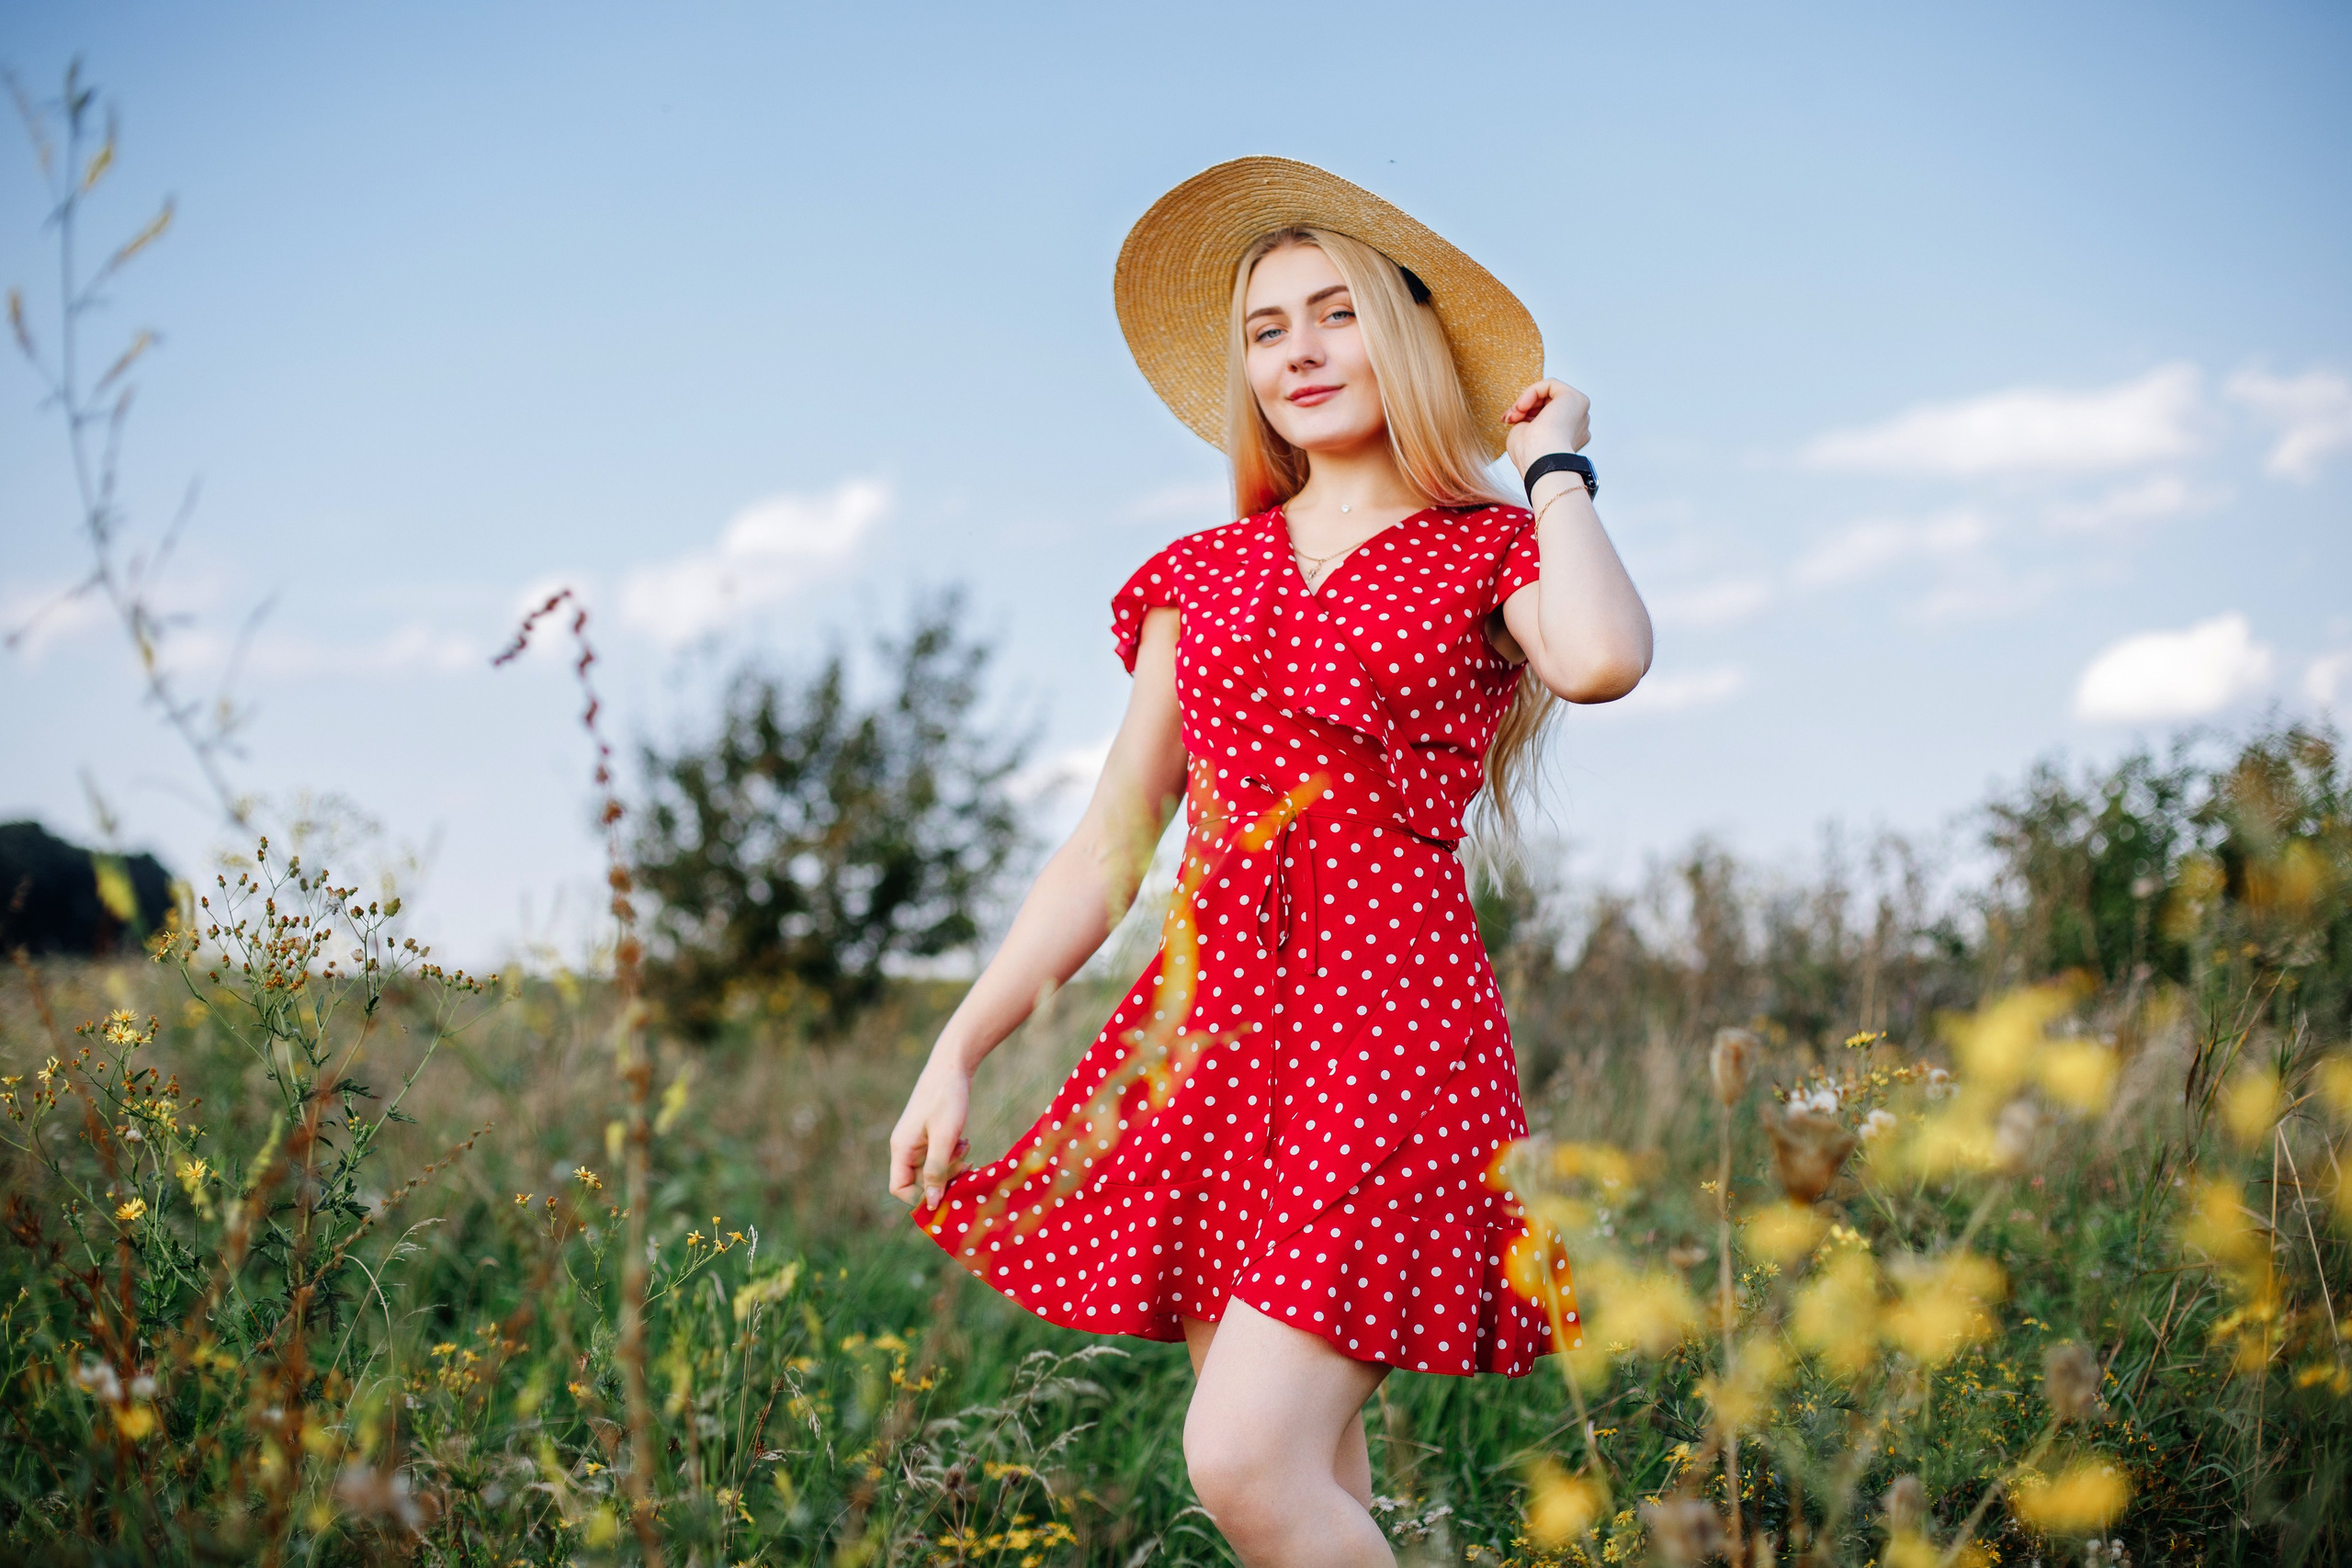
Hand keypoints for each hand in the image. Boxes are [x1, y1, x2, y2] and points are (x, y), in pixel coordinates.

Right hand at [888, 1057, 972, 1208]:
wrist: (952, 1066)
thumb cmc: (947, 1099)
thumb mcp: (945, 1137)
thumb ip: (937, 1170)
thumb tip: (932, 1203)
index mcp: (901, 1149)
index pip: (900, 1188)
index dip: (921, 1196)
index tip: (947, 1192)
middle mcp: (906, 1147)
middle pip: (920, 1181)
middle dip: (944, 1178)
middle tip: (964, 1162)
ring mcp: (918, 1141)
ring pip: (933, 1170)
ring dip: (952, 1165)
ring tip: (964, 1146)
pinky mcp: (930, 1135)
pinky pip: (941, 1157)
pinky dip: (954, 1154)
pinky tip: (964, 1140)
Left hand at [1503, 378, 1591, 475]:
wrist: (1540, 460)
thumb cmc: (1531, 455)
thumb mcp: (1525, 434)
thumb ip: (1528, 421)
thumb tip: (1525, 412)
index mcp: (1568, 436)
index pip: (1545, 414)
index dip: (1525, 413)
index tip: (1509, 421)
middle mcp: (1577, 423)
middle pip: (1548, 403)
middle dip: (1524, 407)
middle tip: (1509, 417)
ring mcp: (1578, 410)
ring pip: (1548, 393)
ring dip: (1526, 401)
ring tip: (1514, 414)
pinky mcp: (1575, 398)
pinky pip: (1550, 384)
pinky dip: (1532, 392)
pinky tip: (1522, 405)